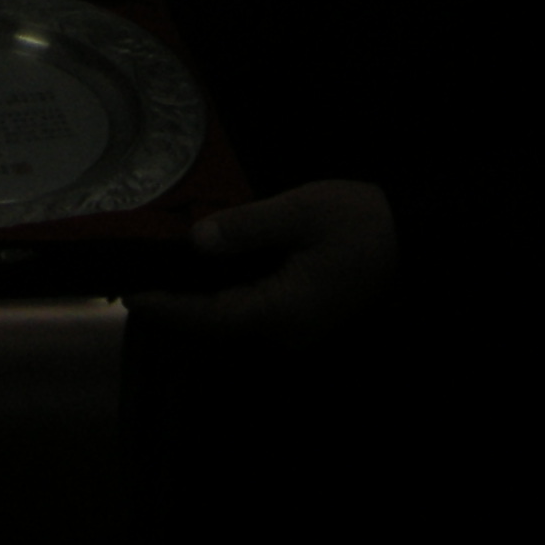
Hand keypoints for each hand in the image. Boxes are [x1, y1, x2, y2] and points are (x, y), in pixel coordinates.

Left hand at [129, 181, 396, 342]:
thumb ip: (246, 229)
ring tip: (159, 277)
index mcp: (280, 311)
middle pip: (216, 325)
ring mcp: (295, 328)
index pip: (209, 315)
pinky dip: (222, 296)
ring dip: (197, 302)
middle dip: (175, 307)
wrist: (414, 236)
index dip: (168, 306)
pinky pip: (251, 311)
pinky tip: (205, 275)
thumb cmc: (359, 222)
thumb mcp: (299, 212)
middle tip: (132, 283)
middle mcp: (284, 331)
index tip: (130, 295)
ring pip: (233, 320)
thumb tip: (196, 243)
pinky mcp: (302, 315)